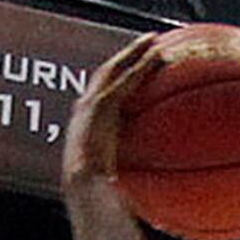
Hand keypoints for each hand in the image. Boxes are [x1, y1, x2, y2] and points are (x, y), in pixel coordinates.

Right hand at [60, 30, 174, 193]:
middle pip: (105, 75)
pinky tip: (156, 55)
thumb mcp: (109, 184)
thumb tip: (145, 199)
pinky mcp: (101, 104)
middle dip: (125, 57)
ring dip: (133, 53)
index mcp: (84, 128)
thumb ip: (123, 180)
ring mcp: (90, 105)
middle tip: (145, 45)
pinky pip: (125, 79)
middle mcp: (83, 111)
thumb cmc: (94, 194)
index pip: (100, 96)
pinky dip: (140, 65)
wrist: (83, 188)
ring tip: (152, 41)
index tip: (132, 73)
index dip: (116, 81)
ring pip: (113, 70)